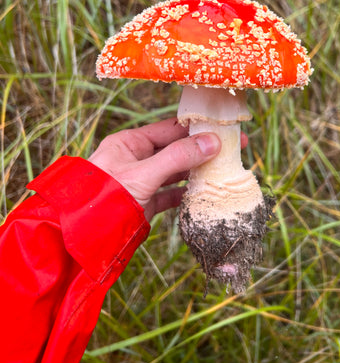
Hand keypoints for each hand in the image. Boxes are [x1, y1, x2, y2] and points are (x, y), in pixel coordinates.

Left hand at [89, 118, 221, 221]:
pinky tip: (204, 192)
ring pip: (176, 171)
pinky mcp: (145, 202)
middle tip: (234, 147)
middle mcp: (136, 159)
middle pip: (177, 149)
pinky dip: (186, 194)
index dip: (198, 127)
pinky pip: (171, 194)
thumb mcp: (144, 174)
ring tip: (225, 169)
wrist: (82, 235)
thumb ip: (178, 157)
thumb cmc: (106, 195)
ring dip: (198, 171)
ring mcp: (142, 181)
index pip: (170, 129)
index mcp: (130, 143)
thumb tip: (213, 141)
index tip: (224, 128)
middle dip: (203, 149)